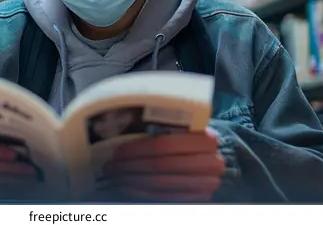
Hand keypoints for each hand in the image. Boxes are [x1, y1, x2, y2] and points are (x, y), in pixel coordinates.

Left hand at [101, 129, 224, 201]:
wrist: (213, 155)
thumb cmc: (190, 135)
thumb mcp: (183, 125)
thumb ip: (163, 126)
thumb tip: (123, 129)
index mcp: (206, 139)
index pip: (162, 145)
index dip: (136, 149)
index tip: (116, 152)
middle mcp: (211, 163)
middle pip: (159, 166)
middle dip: (130, 166)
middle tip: (110, 166)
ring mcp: (205, 184)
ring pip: (159, 184)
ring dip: (131, 181)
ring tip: (115, 176)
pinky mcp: (198, 198)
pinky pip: (163, 198)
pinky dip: (141, 193)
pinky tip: (127, 187)